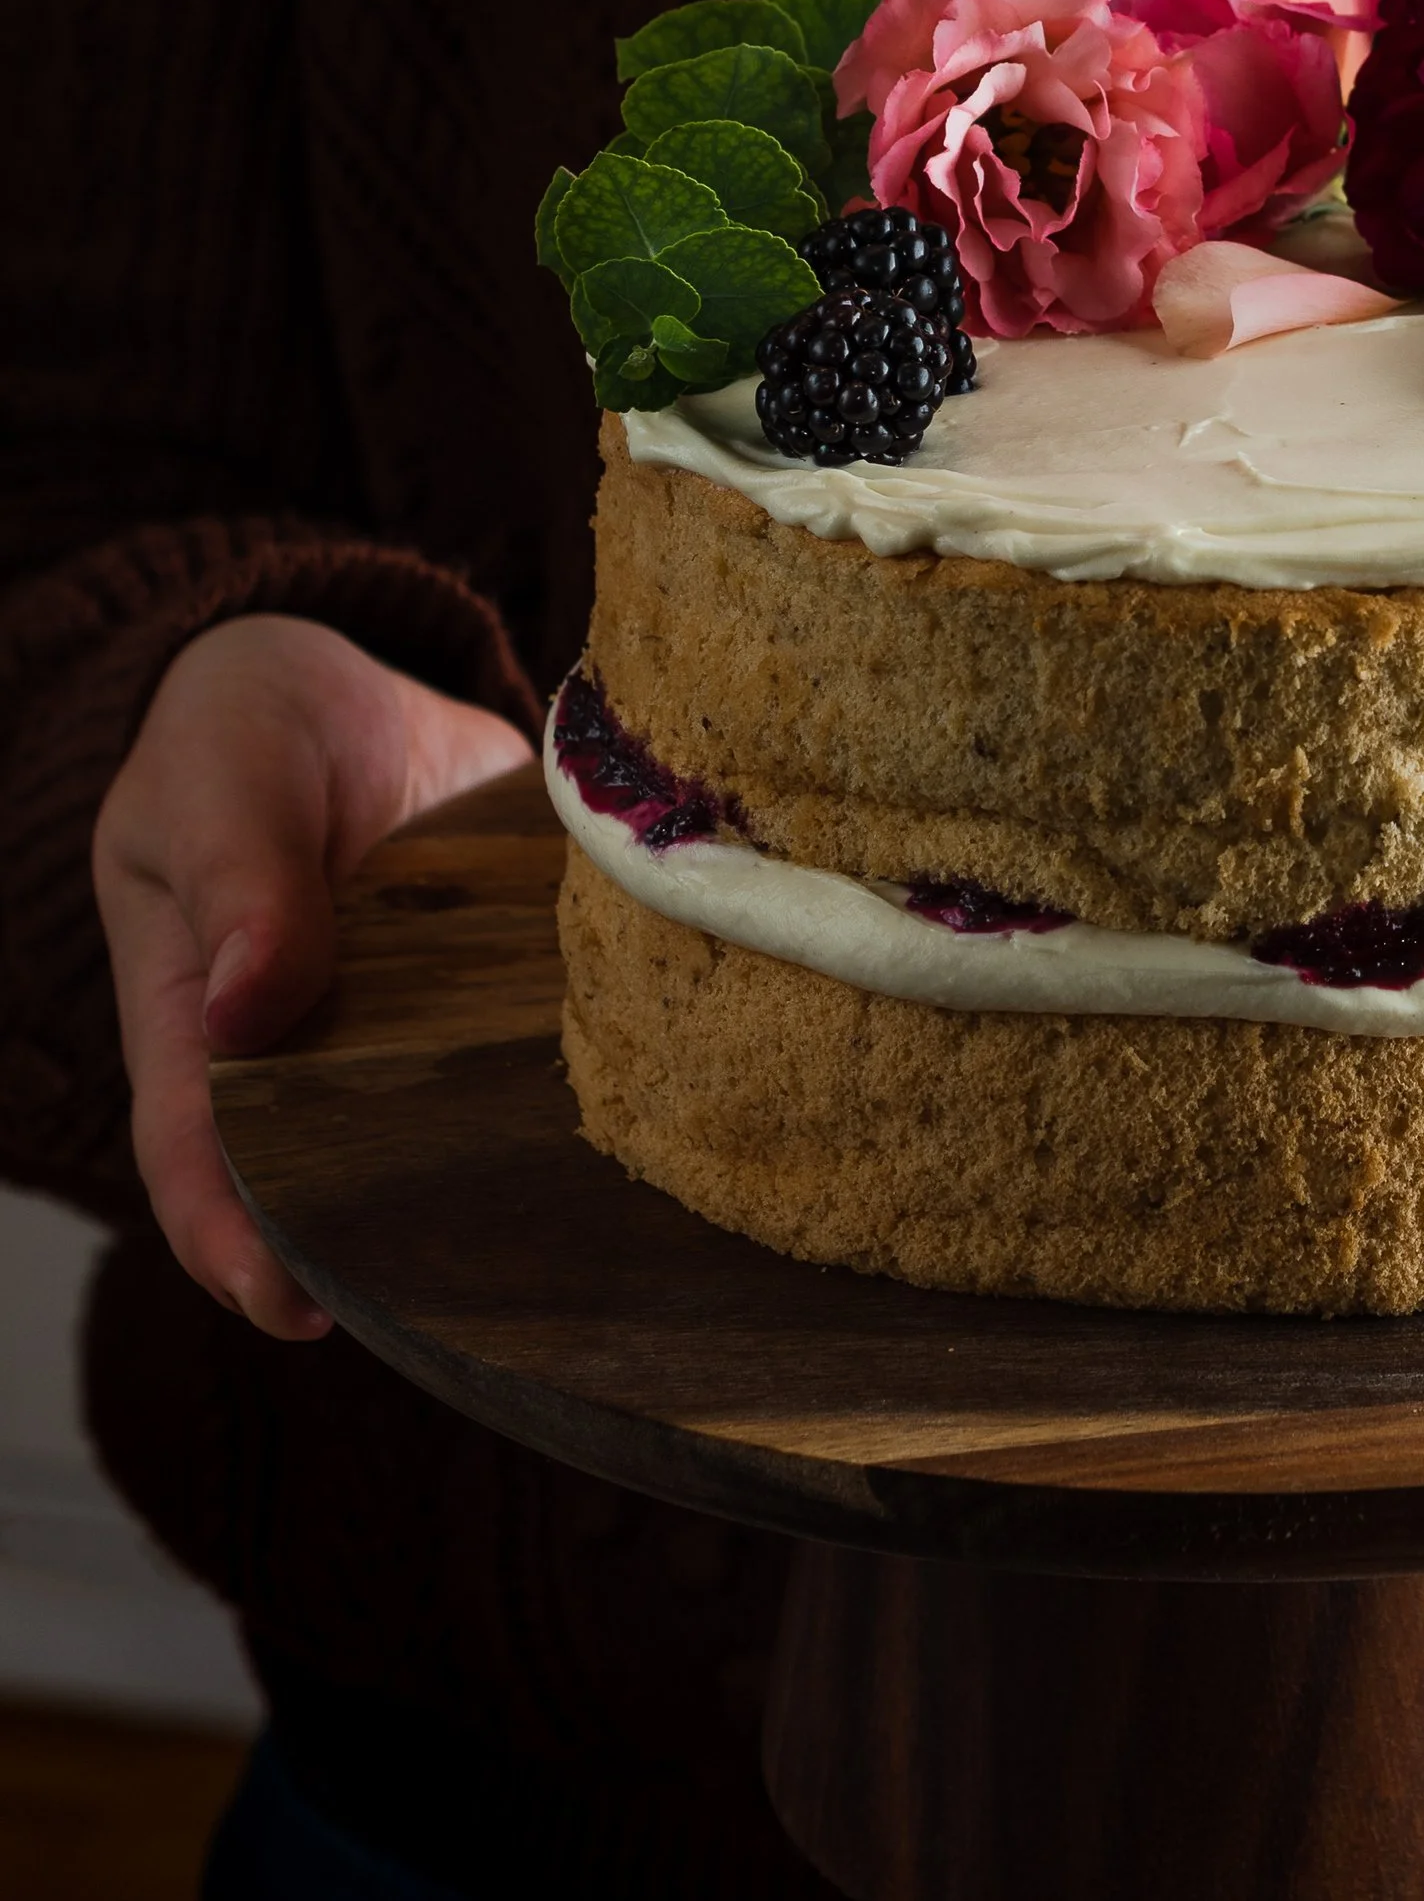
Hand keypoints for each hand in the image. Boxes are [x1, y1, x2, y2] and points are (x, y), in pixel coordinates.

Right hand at [93, 614, 532, 1340]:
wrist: (341, 678)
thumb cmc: (238, 736)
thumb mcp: (215, 783)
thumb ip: (237, 881)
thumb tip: (244, 1010)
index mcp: (199, 1025)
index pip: (203, 1158)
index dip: (240, 1240)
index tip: (296, 1306)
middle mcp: (311, 1053)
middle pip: (334, 1175)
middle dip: (384, 1247)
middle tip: (454, 1308)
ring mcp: (414, 1026)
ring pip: (451, 1127)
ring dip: (503, 1178)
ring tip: (575, 1239)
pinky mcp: (502, 983)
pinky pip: (540, 1040)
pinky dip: (597, 1069)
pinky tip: (660, 1099)